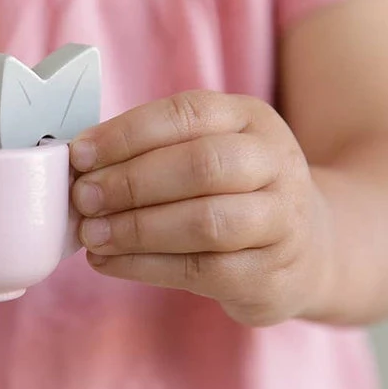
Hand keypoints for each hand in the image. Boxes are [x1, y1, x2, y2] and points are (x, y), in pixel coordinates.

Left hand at [69, 90, 332, 325]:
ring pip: (206, 221)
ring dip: (136, 229)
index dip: (127, 134)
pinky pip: (202, 270)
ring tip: (92, 235)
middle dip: (131, 182)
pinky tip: (109, 263)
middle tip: (83, 198)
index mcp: (251, 120)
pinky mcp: (271, 275)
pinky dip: (144, 267)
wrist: (308, 251)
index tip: (79, 156)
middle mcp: (276, 164)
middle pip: (201, 165)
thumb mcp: (206, 153)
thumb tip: (79, 165)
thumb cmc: (233, 194)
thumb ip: (151, 151)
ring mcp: (282, 221)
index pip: (187, 114)